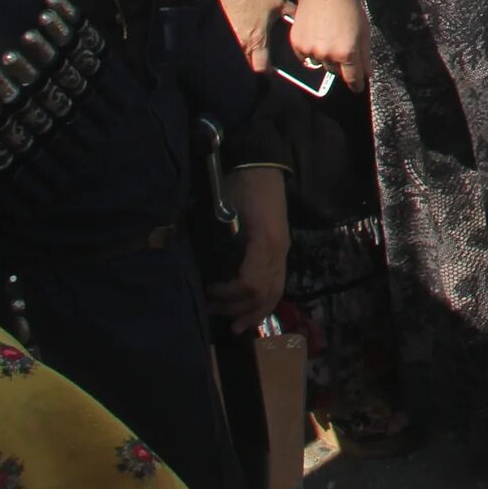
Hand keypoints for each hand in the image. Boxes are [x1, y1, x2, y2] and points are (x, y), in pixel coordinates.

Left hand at [206, 168, 288, 333]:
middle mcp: (279, 251)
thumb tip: (205, 272)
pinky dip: (265, 301)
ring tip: (235, 324)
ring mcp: (282, 251)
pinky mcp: (280, 249)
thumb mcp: (225, 212)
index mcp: (265, 243)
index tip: (209, 291)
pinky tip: (253, 310)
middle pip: (264, 294)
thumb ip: (219, 242)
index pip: (251, 284)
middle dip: (238, 309)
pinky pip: (277, 283)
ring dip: (253, 311)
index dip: (228, 295)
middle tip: (213, 311)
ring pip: (275, 292)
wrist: (259, 164)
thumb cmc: (239, 185)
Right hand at [209, 0, 286, 72]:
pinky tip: (241, 41)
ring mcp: (230, 41)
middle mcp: (243, 45)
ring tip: (253, 52)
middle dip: (256, 67)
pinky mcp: (223, 34)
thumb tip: (302, 17)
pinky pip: (230, 47)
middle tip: (263, 61)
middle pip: (249, 68)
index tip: (273, 69)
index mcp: (258, 40)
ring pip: (239, 58)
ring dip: (246, 57)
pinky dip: (237, 48)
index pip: (262, 67)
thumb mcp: (278, 2)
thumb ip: (292, 12)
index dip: (268, 71)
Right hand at [284, 0, 367, 92]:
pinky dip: (311, 51)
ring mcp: (310, 51)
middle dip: (341, 64)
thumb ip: (365, 55)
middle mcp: (327, 55)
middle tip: (342, 47)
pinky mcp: (297, 45)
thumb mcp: (364, 31)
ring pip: (320, 64)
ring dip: (325, 57)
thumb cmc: (347, 7)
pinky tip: (316, 36)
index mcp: (347, 52)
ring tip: (329, 37)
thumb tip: (367, 74)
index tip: (357, 87)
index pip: (352, 77)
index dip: (356, 84)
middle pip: (335, 71)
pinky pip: (305, 57)